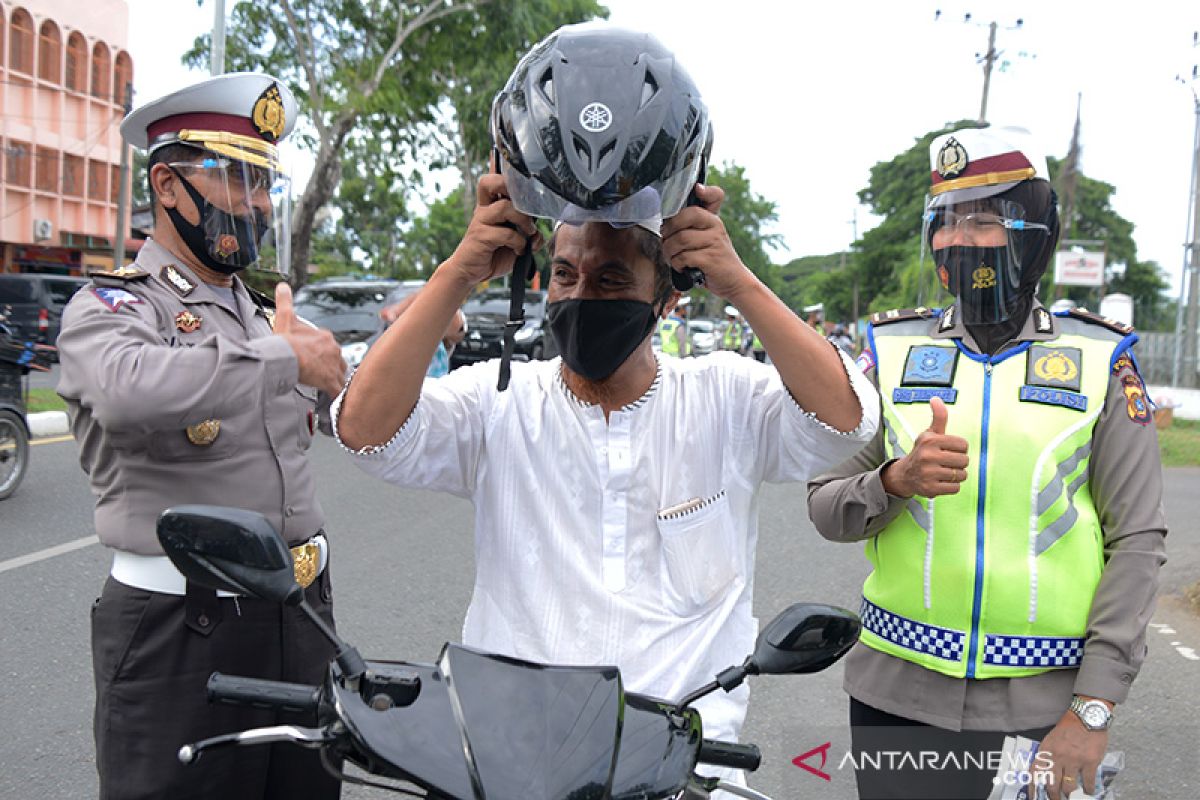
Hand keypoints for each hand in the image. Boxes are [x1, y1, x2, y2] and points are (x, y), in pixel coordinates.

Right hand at [273, 282, 345, 395]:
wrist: (284, 356)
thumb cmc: (284, 340)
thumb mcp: (285, 317)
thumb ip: (285, 301)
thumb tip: (282, 287)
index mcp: (325, 337)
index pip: (328, 346)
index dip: (321, 353)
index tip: (314, 358)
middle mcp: (334, 350)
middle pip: (337, 361)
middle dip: (330, 366)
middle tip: (319, 372)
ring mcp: (334, 366)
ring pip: (340, 375)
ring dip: (335, 379)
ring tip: (327, 385)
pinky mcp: (331, 381)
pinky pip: (339, 391)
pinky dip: (337, 395)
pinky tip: (334, 398)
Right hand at [442, 174, 538, 285]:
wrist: (470, 272)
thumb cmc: (492, 254)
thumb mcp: (515, 242)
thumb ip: (527, 233)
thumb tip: (537, 233)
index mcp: (490, 206)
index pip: (492, 180)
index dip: (498, 168)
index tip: (510, 165)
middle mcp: (484, 210)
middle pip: (489, 182)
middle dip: (508, 186)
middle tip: (524, 202)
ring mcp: (480, 221)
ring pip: (505, 207)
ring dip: (523, 221)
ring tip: (528, 234)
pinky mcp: (481, 236)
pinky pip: (506, 233)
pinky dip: (519, 242)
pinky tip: (518, 251)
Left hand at [660, 184, 750, 299]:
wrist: (734, 281)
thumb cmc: (713, 259)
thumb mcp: (706, 238)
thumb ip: (691, 227)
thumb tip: (665, 221)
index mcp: (713, 219)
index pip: (715, 196)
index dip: (706, 191)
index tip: (697, 190)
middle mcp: (716, 227)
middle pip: (685, 217)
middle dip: (668, 232)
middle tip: (667, 243)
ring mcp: (715, 242)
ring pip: (680, 239)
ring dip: (669, 252)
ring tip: (673, 258)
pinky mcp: (711, 259)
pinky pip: (684, 257)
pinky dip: (677, 264)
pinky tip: (682, 267)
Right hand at [880, 396, 969, 497]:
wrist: (905, 475)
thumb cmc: (922, 452)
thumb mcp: (929, 433)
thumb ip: (938, 417)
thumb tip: (936, 399)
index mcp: (930, 440)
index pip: (963, 444)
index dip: (959, 448)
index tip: (949, 449)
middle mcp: (928, 456)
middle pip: (964, 460)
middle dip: (958, 462)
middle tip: (947, 462)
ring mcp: (928, 473)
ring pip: (961, 475)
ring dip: (956, 475)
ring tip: (944, 472)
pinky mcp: (930, 489)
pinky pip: (955, 488)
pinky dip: (951, 486)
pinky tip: (941, 481)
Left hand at [1036, 705, 1109, 798]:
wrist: (1086, 718)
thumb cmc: (1068, 729)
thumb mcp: (1051, 740)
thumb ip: (1048, 756)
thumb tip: (1045, 774)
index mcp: (1046, 751)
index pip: (1035, 772)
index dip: (1034, 787)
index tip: (1034, 797)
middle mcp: (1057, 757)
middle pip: (1052, 784)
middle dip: (1054, 796)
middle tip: (1057, 799)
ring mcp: (1074, 760)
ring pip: (1069, 786)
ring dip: (1070, 794)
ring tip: (1072, 796)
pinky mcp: (1089, 762)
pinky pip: (1088, 782)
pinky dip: (1089, 789)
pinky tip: (1089, 791)